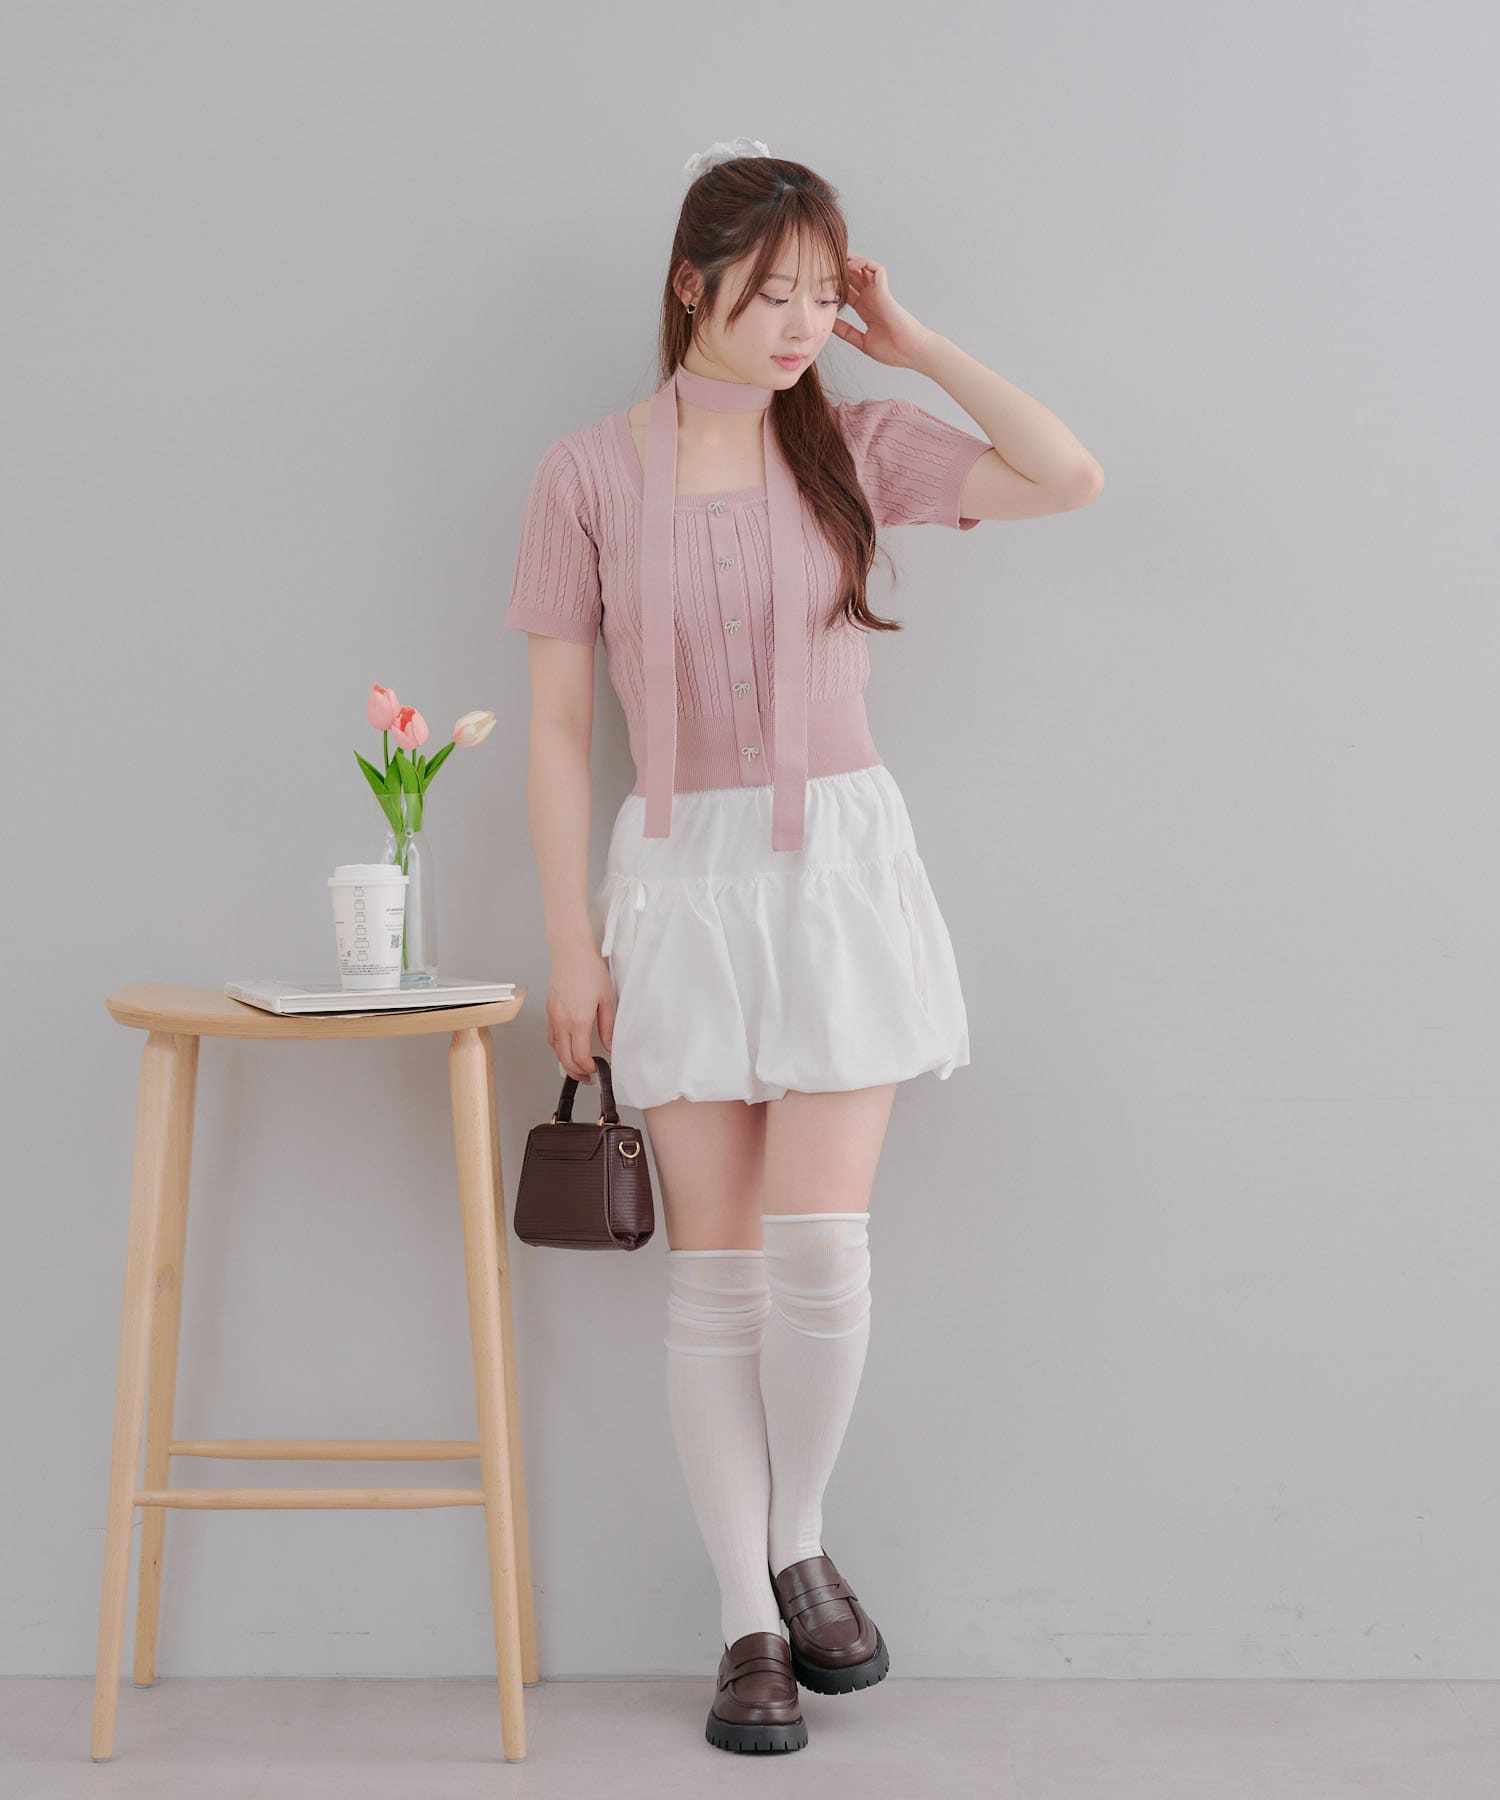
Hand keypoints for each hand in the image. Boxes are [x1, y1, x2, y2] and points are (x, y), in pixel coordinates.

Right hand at [548, 944, 615, 1085]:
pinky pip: (551, 1036)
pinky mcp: (549, 1011)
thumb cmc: (590, 970)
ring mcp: (553, 1016)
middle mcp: (562, 1021)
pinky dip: (558, 1047)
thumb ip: (608, 1026)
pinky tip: (568, 1047)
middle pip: (564, 1058)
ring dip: (566, 1061)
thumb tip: (610, 1046)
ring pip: (555, 1049)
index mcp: (578, 1020)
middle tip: (588, 1077)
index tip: (596, 1070)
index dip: (588, 1068)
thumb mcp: (608, 999)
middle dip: (576, 1072)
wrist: (571, 952)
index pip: (579, 1056)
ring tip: (579, 1066)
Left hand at [832, 255, 936, 368]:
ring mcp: (878, 293)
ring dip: (849, 260)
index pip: (847, 290)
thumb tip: (829, 325)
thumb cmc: (892, 350)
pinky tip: (849, 264)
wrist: (909, 352)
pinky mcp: (884, 290)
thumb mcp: (861, 341)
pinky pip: (874, 268)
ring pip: (862, 267)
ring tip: (834, 257)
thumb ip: (846, 331)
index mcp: (866, 309)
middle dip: (838, 269)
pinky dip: (863, 262)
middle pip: (852, 276)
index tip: (818, 284)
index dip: (834, 285)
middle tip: (822, 265)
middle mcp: (871, 298)